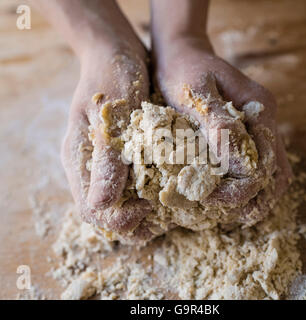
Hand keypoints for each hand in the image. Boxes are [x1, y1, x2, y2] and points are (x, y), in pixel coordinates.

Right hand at [61, 41, 152, 233]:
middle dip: (132, 222)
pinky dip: (145, 192)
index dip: (119, 220)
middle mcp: (88, 165)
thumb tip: (101, 205)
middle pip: (104, 212)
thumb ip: (106, 159)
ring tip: (167, 207)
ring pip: (117, 201)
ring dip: (140, 210)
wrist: (115, 54)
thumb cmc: (112, 78)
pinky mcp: (118, 153)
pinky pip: (128, 184)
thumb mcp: (111, 116)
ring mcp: (103, 159)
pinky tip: (166, 187)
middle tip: (161, 217)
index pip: (92, 210)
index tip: (147, 209)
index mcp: (80, 159)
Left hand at [153, 37, 292, 220]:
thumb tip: (240, 165)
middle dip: (252, 198)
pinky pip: (255, 164)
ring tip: (228, 209)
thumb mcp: (196, 93)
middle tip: (224, 211)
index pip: (263, 163)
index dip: (241, 189)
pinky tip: (225, 191)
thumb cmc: (183, 70)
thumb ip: (219, 125)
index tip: (209, 197)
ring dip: (253, 195)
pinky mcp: (245, 131)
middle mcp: (265, 120)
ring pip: (269, 172)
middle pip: (274, 172)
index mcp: (260, 109)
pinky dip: (245, 183)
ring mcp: (258, 126)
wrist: (182, 53)